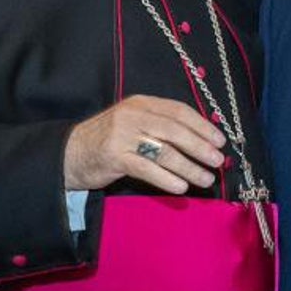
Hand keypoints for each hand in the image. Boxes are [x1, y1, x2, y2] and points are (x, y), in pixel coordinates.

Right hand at [64, 95, 225, 193]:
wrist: (70, 152)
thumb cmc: (108, 140)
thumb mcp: (133, 123)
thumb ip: (160, 126)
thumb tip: (200, 140)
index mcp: (141, 103)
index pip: (178, 110)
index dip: (202, 125)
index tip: (220, 140)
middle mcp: (133, 115)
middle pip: (174, 130)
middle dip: (200, 146)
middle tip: (218, 160)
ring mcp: (123, 135)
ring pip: (164, 151)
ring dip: (189, 167)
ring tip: (205, 178)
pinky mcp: (115, 156)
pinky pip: (148, 169)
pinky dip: (167, 179)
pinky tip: (181, 187)